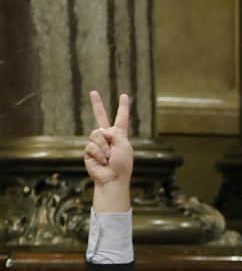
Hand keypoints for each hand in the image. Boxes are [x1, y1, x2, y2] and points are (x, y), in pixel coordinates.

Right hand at [83, 90, 132, 210]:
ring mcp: (97, 142)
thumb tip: (100, 131)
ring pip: (96, 134)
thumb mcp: (124, 146)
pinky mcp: (88, 150)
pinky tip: (102, 161)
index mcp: (120, 135)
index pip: (121, 118)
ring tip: (108, 157)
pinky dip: (98, 153)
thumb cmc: (122, 165)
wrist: (112, 179)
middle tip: (93, 92)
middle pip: (100, 117)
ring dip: (104, 147)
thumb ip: (114, 133)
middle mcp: (108, 137)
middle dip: (97, 104)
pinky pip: (91, 145)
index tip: (124, 95)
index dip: (123, 107)